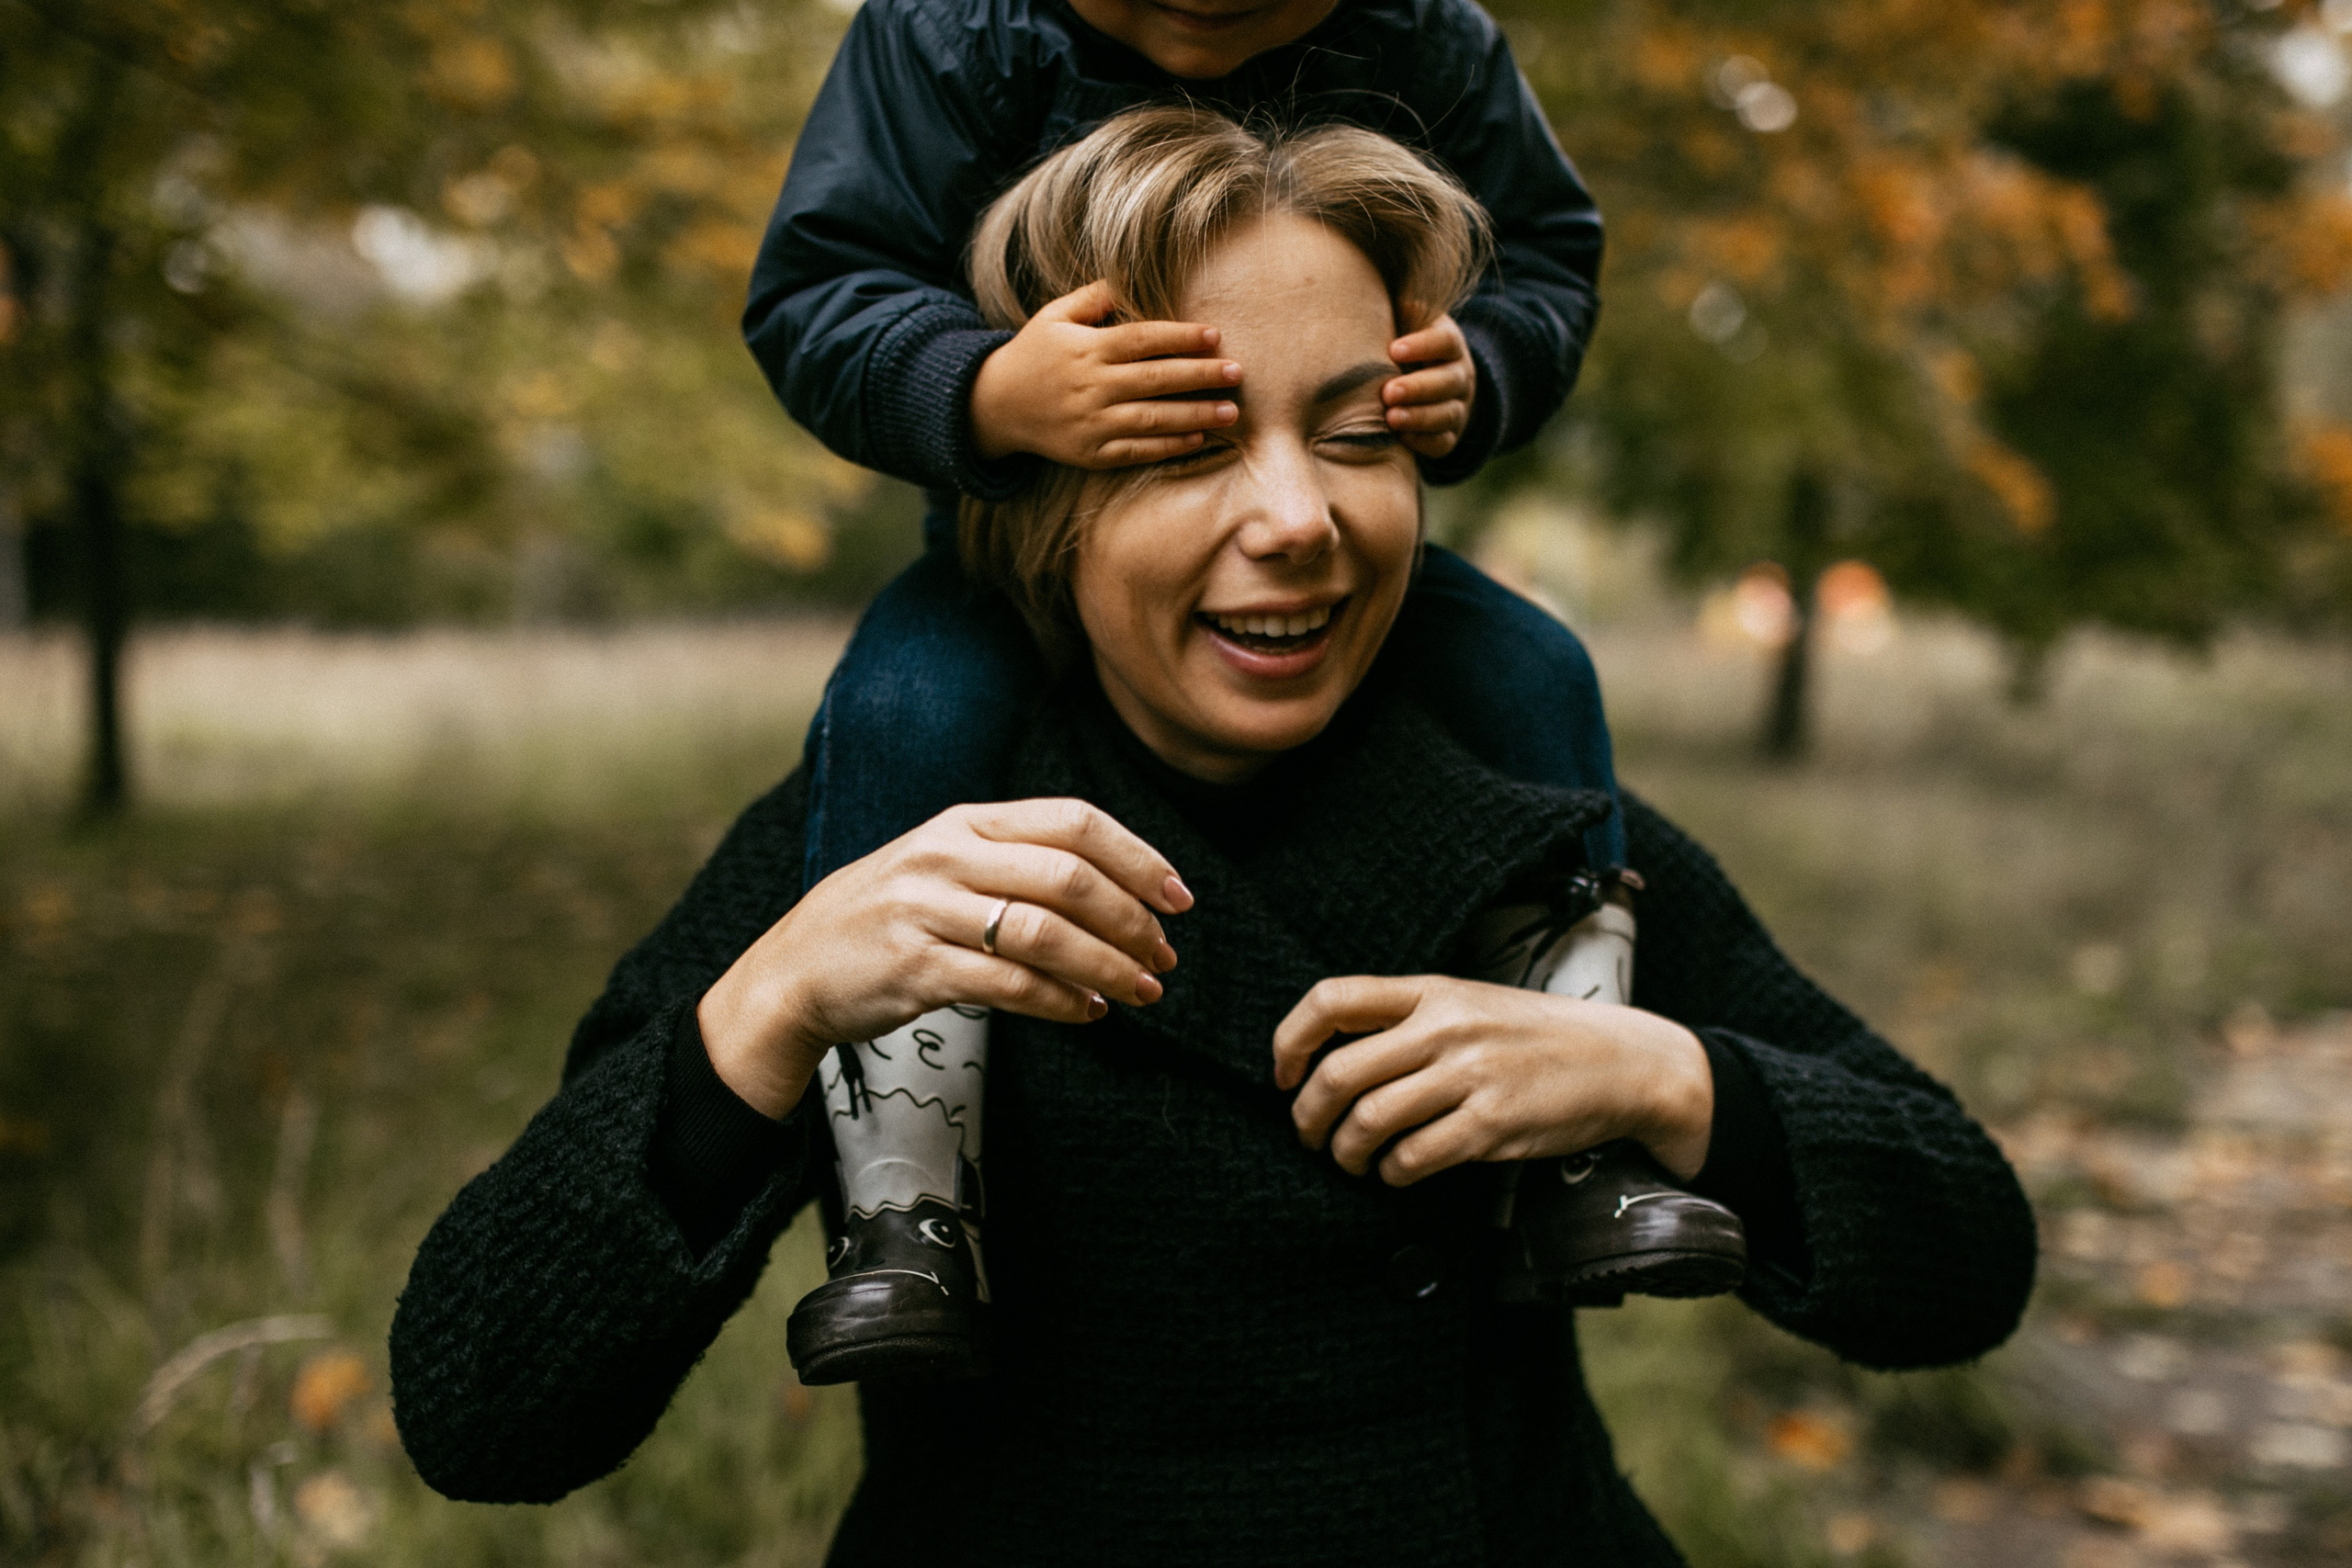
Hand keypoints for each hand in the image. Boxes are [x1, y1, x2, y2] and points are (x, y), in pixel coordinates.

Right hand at [698, 799, 1193, 1118]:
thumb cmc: (887, 917)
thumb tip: (1118, 883)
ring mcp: (927, 911)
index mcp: (965, 821)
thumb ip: (1018, 860)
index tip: (1178, 895)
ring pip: (1045, 933)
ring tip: (1143, 989)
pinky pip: (1008, 983)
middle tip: (1166, 954)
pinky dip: (1061, 1000)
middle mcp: (947, 856)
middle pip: (1069, 876)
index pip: (1073, 821)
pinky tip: (1089, 1011)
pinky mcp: (915, 969)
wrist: (794, 970)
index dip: (1137, 856)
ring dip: (1108, 964)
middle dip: (1133, 918)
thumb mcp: (945, 863)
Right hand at [969, 280, 1242, 467]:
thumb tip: (1131, 278)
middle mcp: (1090, 386)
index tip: (1215, 336)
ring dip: (1195, 416)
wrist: (995, 405)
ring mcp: (1091, 423)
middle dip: (1200, 376)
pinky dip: (1168, 446)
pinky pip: (1136, 450)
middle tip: (1237, 372)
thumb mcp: (1055, 315)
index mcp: (1086, 348)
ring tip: (1231, 412)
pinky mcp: (1091, 452)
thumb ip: (1094, 297)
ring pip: (1152, 419)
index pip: (1141, 340)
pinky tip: (1197, 438)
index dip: (1180, 338)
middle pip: (1154, 380)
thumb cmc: (1034, 353)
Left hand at [1271, 975, 1712, 1186]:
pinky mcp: (1492, 1126)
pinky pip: (1413, 1158)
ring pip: (1368, 1121)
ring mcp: (1469, 1076)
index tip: (1283, 1075)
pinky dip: (1392, 1175)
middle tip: (1308, 1135)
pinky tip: (1397, 1174)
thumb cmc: (1537, 1037)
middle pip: (1337, 1073)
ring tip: (1351, 1161)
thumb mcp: (1470, 1003)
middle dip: (1307, 1116)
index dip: (1290, 1041)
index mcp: (1431, 991)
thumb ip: (1408, 1019)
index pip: (1331, 999)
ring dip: (1345, 1154)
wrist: (1622, 1061)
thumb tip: (1331, 1057)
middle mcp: (1445, 1028)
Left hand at [1384, 313, 1475, 458]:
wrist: (1432, 382)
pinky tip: (1401, 438)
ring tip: (1390, 417)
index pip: (1445, 342)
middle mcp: (1459, 376)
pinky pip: (1442, 443)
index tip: (1394, 349)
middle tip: (1389, 392)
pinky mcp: (1449, 435)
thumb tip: (1401, 300)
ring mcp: (1457, 407)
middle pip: (1448, 382)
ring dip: (1419, 417)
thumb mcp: (1409, 325)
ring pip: (1446, 414)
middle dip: (1418, 388)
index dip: (1423, 346)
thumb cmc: (1407, 347)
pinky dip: (1423, 442)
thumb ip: (1404, 315)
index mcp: (1450, 344)